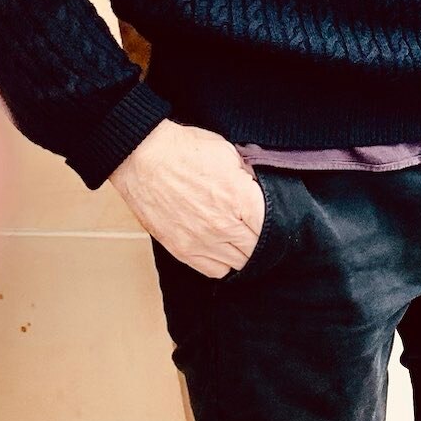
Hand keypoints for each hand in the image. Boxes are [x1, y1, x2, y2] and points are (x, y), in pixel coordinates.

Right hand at [108, 119, 263, 278]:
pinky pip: (213, 270)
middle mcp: (223, 226)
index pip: (272, 226)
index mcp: (240, 199)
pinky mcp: (181, 250)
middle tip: (259, 227)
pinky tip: (224, 249)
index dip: (277, 222)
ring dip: (244, 252)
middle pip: (257, 248)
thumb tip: (261, 189)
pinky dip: (223, 263)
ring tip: (243, 239)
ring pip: (238, 262)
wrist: (143, 158)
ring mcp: (201, 241)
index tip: (275, 216)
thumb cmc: (186, 150)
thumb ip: (249, 176)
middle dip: (262, 238)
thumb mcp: (230, 153)